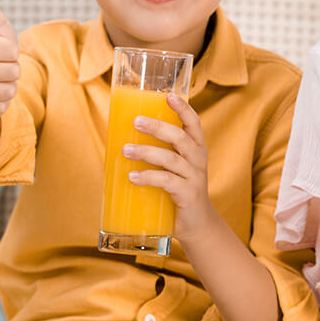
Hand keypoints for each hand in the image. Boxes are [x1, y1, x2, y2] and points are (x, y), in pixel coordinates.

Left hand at [123, 94, 217, 242]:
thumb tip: (121, 142)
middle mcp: (198, 159)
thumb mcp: (175, 168)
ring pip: (171, 159)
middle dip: (157, 127)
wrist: (197, 224)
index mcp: (196, 148)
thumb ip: (159, 153)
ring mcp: (194, 177)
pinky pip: (167, 182)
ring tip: (125, 150)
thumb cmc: (180, 190)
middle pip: (180, 137)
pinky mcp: (187, 194)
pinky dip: (148, 177)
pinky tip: (132, 177)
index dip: (183, 108)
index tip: (168, 96)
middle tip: (136, 121)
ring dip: (146, 152)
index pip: (194, 122)